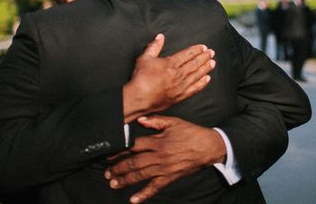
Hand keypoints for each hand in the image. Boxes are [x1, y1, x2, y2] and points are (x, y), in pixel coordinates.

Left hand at [105, 115, 225, 202]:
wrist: (208, 147)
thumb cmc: (191, 132)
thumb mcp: (174, 122)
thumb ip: (155, 121)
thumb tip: (140, 120)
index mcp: (158, 141)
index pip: (133, 146)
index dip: (119, 150)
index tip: (108, 153)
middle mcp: (158, 156)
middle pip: (134, 163)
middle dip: (118, 168)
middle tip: (106, 172)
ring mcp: (164, 168)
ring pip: (140, 176)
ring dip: (125, 180)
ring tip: (113, 183)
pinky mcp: (170, 178)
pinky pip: (155, 188)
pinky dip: (144, 195)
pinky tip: (133, 200)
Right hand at [123, 34, 214, 122]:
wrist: (139, 98)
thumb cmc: (140, 79)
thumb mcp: (145, 58)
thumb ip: (154, 47)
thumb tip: (160, 37)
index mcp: (171, 63)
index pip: (187, 55)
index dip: (196, 50)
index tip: (203, 47)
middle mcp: (178, 74)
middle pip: (194, 64)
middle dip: (204, 57)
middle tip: (211, 53)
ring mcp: (180, 86)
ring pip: (197, 75)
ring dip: (205, 68)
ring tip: (212, 63)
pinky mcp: (180, 97)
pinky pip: (194, 89)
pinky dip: (202, 83)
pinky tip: (207, 79)